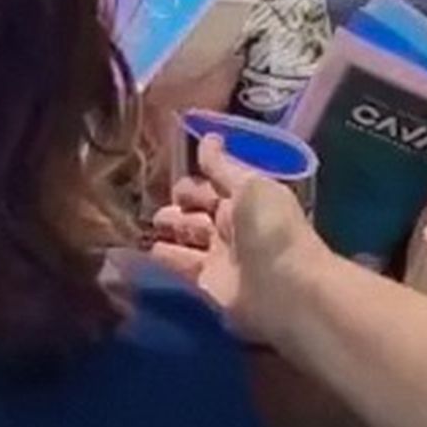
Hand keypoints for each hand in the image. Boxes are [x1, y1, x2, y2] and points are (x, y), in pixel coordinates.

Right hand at [149, 136, 322, 346]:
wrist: (285, 289)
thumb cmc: (271, 229)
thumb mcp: (249, 185)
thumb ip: (223, 165)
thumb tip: (208, 137)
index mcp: (246, 199)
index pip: (212, 185)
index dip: (192, 183)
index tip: (164, 176)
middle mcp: (233, 227)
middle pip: (198, 212)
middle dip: (177, 206)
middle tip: (147, 200)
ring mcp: (220, 257)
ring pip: (187, 238)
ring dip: (168, 230)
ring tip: (141, 224)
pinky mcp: (208, 285)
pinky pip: (180, 266)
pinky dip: (163, 257)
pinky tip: (142, 249)